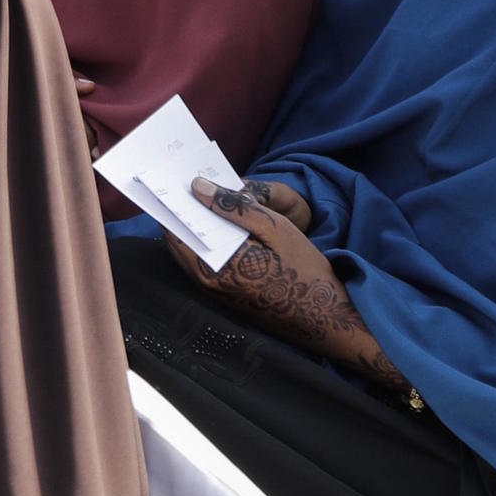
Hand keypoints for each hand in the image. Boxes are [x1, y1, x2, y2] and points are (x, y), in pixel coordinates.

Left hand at [167, 177, 403, 386]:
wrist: (325, 318)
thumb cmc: (305, 270)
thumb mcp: (275, 228)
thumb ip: (234, 207)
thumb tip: (198, 186)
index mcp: (215, 267)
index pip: (175, 229)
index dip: (171, 202)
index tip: (170, 178)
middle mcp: (206, 283)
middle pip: (178, 239)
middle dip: (182, 210)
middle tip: (189, 182)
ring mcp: (213, 293)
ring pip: (189, 251)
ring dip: (194, 225)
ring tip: (207, 197)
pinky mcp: (223, 296)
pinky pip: (202, 262)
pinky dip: (206, 241)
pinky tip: (221, 223)